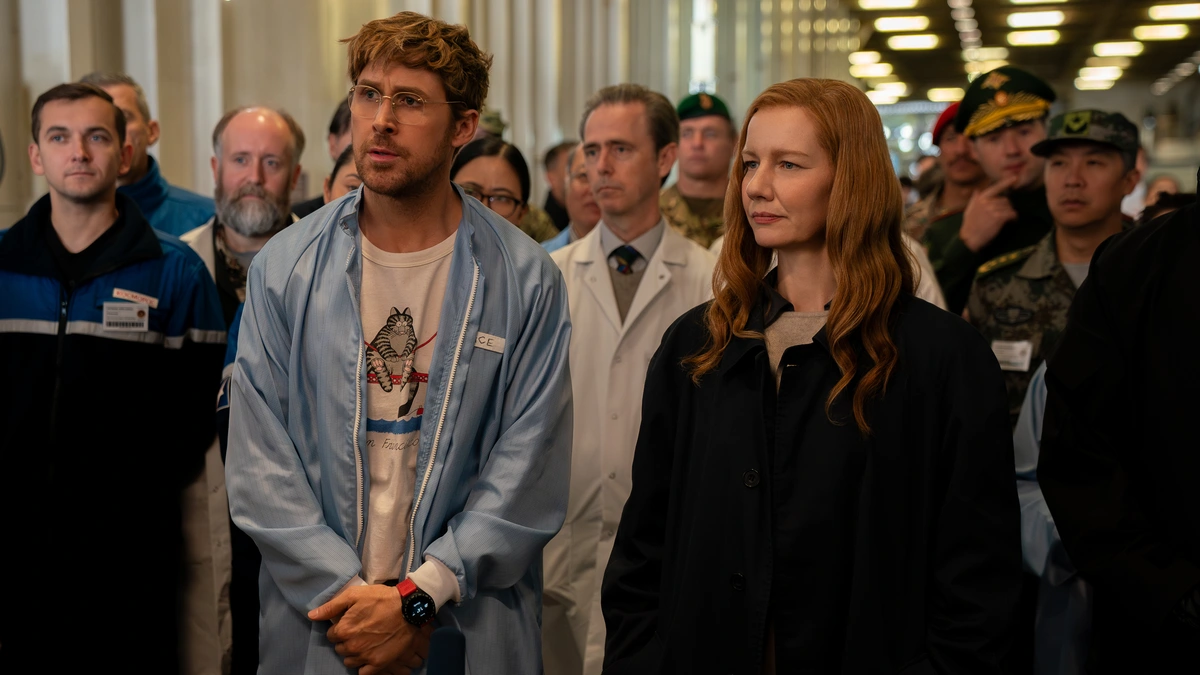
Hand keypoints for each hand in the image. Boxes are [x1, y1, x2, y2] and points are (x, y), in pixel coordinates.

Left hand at [308, 584, 433, 673]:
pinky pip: (363, 673)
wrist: (409, 609)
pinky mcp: (378, 663)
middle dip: (346, 640)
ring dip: (353, 653)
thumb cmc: (381, 599)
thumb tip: (312, 616)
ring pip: (349, 661)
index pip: (331, 635)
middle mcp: (352, 646)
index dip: (340, 628)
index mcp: (343, 630)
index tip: (350, 622)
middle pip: (340, 649)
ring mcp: (365, 657)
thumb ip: (331, 607)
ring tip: (365, 642)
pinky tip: (369, 655)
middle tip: (359, 631)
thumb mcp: (354, 595)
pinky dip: (363, 666)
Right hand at [959, 176, 1017, 251]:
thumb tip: (977, 191)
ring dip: (1010, 213)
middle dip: (1007, 207)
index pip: (995, 188)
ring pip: (1009, 207)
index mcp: (980, 199)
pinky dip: (1013, 218)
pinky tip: (1011, 222)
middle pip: (1005, 200)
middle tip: (1005, 214)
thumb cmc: (969, 226)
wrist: (969, 239)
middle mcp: (987, 202)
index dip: (1006, 182)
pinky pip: (1012, 214)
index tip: (1014, 178)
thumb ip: (974, 200)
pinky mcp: (999, 217)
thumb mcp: (968, 210)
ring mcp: (993, 209)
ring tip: (1007, 220)